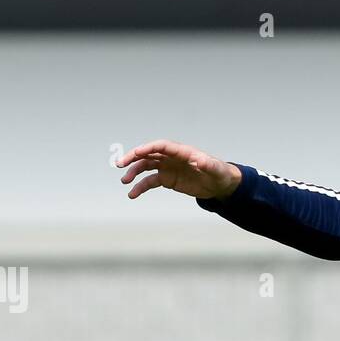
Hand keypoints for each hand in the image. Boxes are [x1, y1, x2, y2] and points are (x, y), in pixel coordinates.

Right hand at [117, 139, 242, 199]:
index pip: (162, 146)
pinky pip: (150, 181)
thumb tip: (203, 162)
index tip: (137, 153)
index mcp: (182, 152)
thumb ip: (209, 165)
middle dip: (134, 158)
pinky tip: (132, 194)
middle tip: (120, 164)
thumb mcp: (216, 170)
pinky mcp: (166, 179)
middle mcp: (171, 157)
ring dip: (133, 172)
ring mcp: (167, 167)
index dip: (149, 148)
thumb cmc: (218, 173)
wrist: (218, 184)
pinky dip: (140, 187)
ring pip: (146, 167)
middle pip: (148, 154)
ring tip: (125, 181)